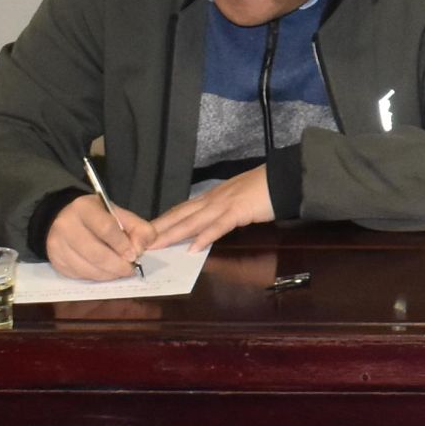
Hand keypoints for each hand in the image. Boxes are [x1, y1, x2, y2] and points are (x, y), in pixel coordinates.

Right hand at [44, 192, 148, 281]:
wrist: (64, 219)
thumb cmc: (96, 217)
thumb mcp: (118, 214)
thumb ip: (138, 228)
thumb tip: (140, 248)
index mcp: (84, 208)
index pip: (106, 228)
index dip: (123, 244)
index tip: (134, 254)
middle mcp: (66, 226)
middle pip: (96, 253)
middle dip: (118, 265)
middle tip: (130, 268)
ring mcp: (58, 245)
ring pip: (88, 268)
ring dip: (110, 274)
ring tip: (120, 270)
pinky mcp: (56, 261)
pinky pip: (81, 275)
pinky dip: (98, 277)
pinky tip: (106, 271)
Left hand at [142, 167, 273, 254]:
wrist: (284, 178)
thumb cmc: (264, 189)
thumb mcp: (238, 200)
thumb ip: (223, 211)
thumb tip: (210, 224)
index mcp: (212, 197)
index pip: (182, 209)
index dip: (164, 220)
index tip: (147, 230)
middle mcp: (213, 199)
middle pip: (180, 214)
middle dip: (160, 228)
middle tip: (140, 241)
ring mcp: (224, 204)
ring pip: (193, 221)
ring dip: (173, 234)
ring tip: (157, 245)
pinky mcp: (238, 211)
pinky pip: (219, 226)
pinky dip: (205, 237)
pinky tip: (194, 248)